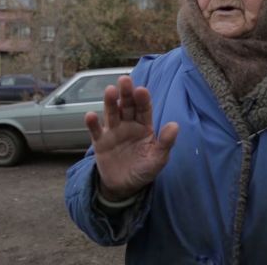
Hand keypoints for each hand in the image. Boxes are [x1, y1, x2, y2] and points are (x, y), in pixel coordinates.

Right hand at [85, 76, 177, 201]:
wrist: (125, 187)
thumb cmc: (144, 170)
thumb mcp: (158, 159)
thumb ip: (166, 142)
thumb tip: (175, 125)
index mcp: (144, 126)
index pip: (144, 109)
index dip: (143, 99)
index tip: (142, 90)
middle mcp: (128, 125)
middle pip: (127, 106)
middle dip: (126, 93)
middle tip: (125, 80)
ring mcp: (113, 132)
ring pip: (111, 113)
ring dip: (110, 102)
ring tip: (110, 91)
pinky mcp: (100, 142)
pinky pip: (96, 131)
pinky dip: (92, 123)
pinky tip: (90, 116)